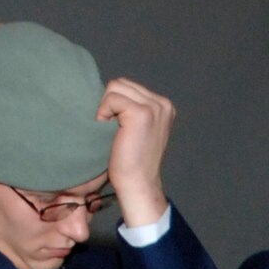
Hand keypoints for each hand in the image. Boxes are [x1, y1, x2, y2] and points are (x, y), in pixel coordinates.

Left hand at [97, 78, 175, 227]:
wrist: (138, 184)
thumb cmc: (132, 161)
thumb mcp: (138, 128)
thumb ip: (133, 107)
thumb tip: (111, 88)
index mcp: (164, 106)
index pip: (128, 86)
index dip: (116, 104)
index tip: (120, 128)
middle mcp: (162, 104)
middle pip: (121, 84)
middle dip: (110, 104)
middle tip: (114, 130)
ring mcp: (154, 107)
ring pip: (115, 88)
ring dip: (106, 108)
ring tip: (113, 130)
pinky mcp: (142, 112)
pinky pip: (111, 98)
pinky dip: (104, 114)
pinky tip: (110, 132)